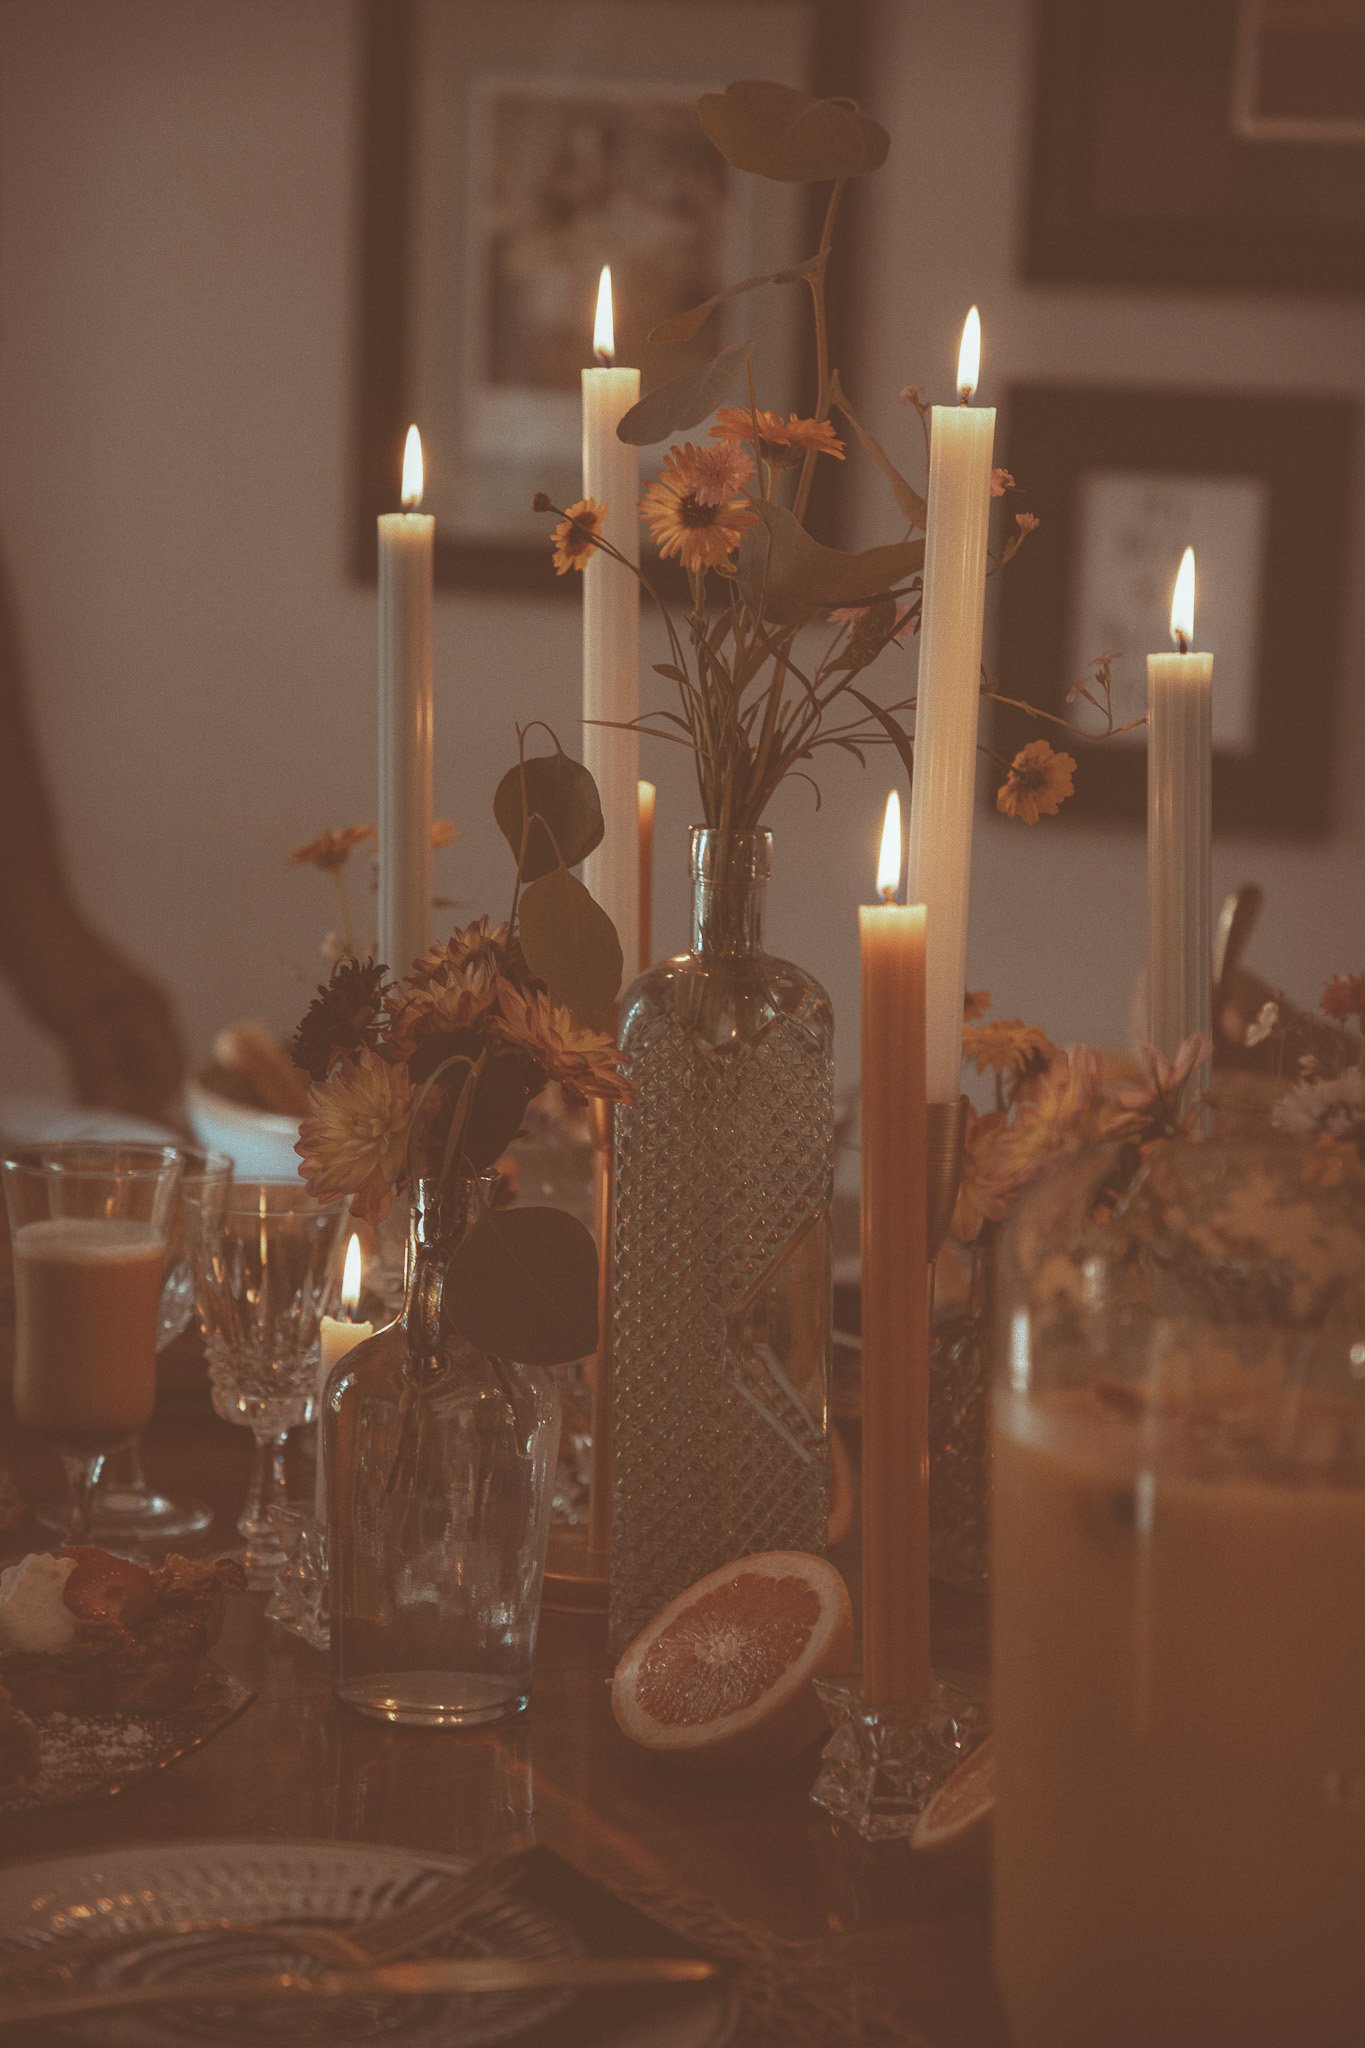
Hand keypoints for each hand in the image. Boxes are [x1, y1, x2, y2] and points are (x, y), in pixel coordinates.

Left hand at [16, 913, 184, 1120]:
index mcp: (153, 1015)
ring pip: (128, 1066)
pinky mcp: (99, 1016)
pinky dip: (98, 1077)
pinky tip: (82, 1093)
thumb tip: (112, 1114)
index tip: (133, 1136)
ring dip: (115, 1091)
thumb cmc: (59, 968)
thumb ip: (100, 1072)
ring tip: (95, 1120)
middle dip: (136, 1102)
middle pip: (152, 1073)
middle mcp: (146, 1016)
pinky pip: (108, 1056)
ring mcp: (123, 1015)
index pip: (168, 1074)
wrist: (29, 924)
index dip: (154, 1106)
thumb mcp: (80, 1025)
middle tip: (111, 1133)